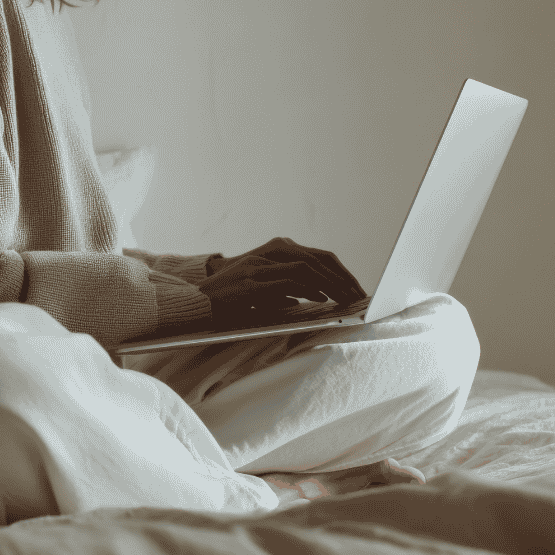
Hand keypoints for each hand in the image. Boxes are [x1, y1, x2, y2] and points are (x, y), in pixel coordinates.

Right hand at [206, 237, 366, 304]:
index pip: (316, 256)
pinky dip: (309, 289)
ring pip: (306, 267)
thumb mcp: (260, 291)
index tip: (353, 287)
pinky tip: (321, 298)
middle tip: (357, 294)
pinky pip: (288, 281)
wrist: (197, 303)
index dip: (338, 271)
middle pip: (317, 258)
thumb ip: (281, 289)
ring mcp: (260, 265)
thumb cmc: (228, 300)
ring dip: (329, 283)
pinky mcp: (252, 282)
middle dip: (340, 277)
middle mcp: (269, 253)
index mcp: (274, 251)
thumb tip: (302, 297)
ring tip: (344, 298)